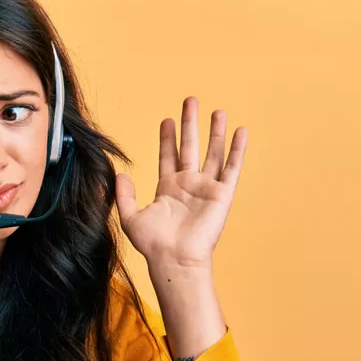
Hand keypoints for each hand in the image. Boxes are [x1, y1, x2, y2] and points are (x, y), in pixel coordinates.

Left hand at [116, 97, 246, 270]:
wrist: (174, 259)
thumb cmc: (154, 244)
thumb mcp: (130, 217)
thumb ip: (124, 195)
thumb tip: (120, 174)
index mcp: (168, 188)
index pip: (168, 156)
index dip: (168, 138)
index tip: (167, 120)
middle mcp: (188, 185)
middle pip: (190, 147)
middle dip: (190, 124)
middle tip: (190, 101)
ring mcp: (206, 188)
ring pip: (213, 153)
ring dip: (215, 132)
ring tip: (217, 111)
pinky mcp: (222, 194)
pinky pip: (232, 167)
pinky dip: (237, 149)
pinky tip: (241, 132)